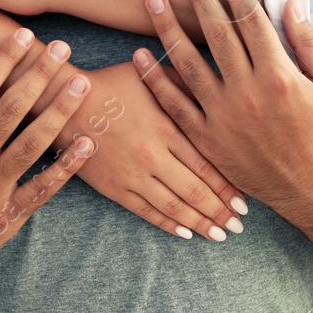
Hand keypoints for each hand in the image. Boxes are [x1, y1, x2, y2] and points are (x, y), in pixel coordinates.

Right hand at [0, 29, 92, 300]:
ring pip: (32, 143)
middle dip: (38, 75)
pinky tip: (87, 144)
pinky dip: (65, 168)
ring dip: (59, 113)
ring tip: (81, 85)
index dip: (3, 60)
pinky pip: (41, 189)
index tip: (23, 35)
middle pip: (11, 109)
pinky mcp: (5, 216)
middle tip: (63, 47)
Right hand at [69, 62, 249, 241]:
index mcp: (167, 127)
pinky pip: (146, 211)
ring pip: (173, 206)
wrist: (66, 105)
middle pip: (195, 190)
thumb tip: (215, 89)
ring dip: (199, 223)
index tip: (246, 201)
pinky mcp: (115, 188)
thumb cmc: (112, 84)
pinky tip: (186, 233)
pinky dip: (168, 223)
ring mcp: (133, 175)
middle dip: (220, 210)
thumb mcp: (152, 77)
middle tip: (240, 225)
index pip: (206, 164)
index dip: (227, 185)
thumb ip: (183, 86)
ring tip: (220, 235)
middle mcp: (153, 156)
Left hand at [131, 0, 312, 226]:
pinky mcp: (207, 138)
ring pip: (188, 63)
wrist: (310, 187)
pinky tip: (140, 55)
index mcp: (279, 75)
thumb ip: (309, 42)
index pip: (251, 22)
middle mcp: (248, 92)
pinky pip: (174, 104)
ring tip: (154, 0)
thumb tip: (290, 2)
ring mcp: (223, 116)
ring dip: (168, 28)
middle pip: (217, 34)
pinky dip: (155, 79)